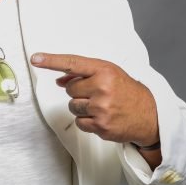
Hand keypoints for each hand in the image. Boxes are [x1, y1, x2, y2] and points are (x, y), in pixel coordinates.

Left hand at [31, 53, 158, 146]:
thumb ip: (83, 75)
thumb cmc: (126, 92)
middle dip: (79, 92)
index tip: (35, 58)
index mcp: (104, 70)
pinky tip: (101, 117)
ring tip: (101, 106)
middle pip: (70, 89)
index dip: (51, 61)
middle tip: (97, 94)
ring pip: (72, 106)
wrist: (150, 116)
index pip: (72, 63)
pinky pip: (79, 122)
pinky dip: (86, 121)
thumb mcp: (109, 74)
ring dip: (82, 107)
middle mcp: (102, 87)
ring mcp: (101, 108)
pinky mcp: (101, 126)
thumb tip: (59, 80)